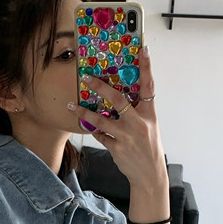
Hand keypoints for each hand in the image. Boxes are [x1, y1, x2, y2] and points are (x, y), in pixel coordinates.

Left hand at [69, 45, 166, 188]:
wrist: (149, 174)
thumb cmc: (148, 147)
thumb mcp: (149, 126)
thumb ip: (138, 111)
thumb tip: (119, 97)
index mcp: (150, 114)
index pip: (149, 85)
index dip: (147, 67)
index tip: (144, 49)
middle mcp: (138, 123)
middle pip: (118, 100)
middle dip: (101, 87)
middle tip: (86, 78)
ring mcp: (126, 136)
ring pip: (101, 120)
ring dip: (85, 112)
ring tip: (72, 106)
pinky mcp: (117, 148)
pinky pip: (100, 136)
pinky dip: (92, 130)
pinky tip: (84, 124)